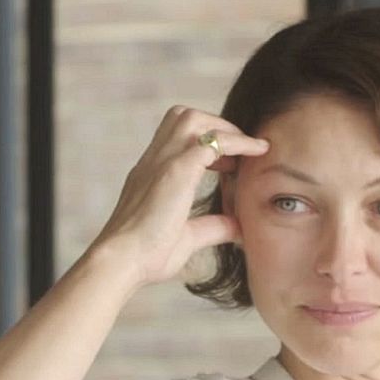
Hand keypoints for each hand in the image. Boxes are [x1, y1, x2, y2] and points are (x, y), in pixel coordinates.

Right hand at [90, 106, 268, 289]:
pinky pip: (212, 142)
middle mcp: (154, 161)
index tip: (229, 161)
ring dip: (224, 128)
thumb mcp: (187, 237)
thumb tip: (238, 227)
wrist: (123, 262)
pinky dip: (237, 143)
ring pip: (193, 119)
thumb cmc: (146, 256)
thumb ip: (212, 227)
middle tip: (240, 149)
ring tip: (248, 148)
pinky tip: (256, 152)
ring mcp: (163, 162)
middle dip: (216, 125)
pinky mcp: (177, 170)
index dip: (205, 141)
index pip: (176, 137)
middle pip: (183, 117)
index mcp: (151, 174)